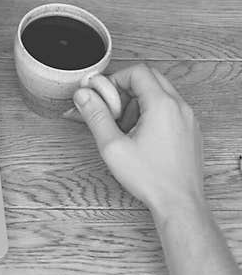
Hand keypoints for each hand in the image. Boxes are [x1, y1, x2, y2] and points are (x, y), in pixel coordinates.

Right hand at [72, 64, 204, 217]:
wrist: (179, 203)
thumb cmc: (151, 178)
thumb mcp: (112, 146)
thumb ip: (95, 116)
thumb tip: (83, 95)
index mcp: (162, 105)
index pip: (138, 72)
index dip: (115, 80)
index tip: (103, 97)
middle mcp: (180, 107)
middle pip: (150, 78)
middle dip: (126, 90)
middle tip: (111, 110)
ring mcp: (188, 119)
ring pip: (159, 93)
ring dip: (138, 102)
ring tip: (124, 128)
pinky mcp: (190, 130)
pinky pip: (169, 109)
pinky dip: (151, 113)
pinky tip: (139, 136)